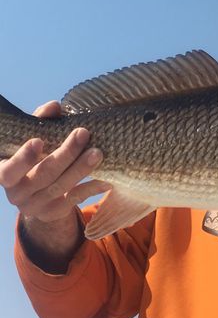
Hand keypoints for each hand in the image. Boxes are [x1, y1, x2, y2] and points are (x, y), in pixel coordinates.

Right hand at [0, 101, 109, 272]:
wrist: (38, 197)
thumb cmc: (36, 159)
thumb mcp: (35, 143)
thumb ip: (42, 123)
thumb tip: (54, 106)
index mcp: (6, 174)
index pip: (9, 169)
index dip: (23, 157)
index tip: (39, 140)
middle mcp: (17, 193)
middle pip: (43, 174)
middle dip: (65, 153)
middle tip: (83, 133)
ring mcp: (36, 205)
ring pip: (61, 186)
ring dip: (81, 168)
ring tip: (98, 153)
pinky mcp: (55, 211)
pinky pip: (76, 199)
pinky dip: (92, 187)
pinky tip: (107, 179)